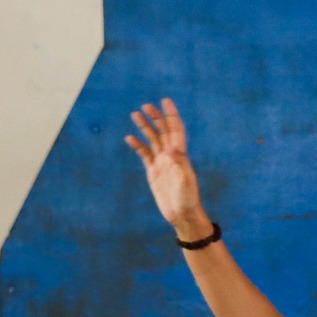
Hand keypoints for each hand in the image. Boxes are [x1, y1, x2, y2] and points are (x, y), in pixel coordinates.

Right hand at [125, 99, 210, 238]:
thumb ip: (178, 165)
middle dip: (156, 117)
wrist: (182, 215)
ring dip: (145, 127)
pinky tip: (129, 138)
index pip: (176, 130)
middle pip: (163, 131)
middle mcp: (171, 156)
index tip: (165, 101)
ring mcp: (162, 163)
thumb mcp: (184, 183)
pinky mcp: (154, 172)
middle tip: (146, 105)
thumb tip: (171, 148)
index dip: (171, 115)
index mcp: (181, 155)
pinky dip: (138, 145)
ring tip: (135, 114)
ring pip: (153, 139)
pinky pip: (145, 154)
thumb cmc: (187, 200)